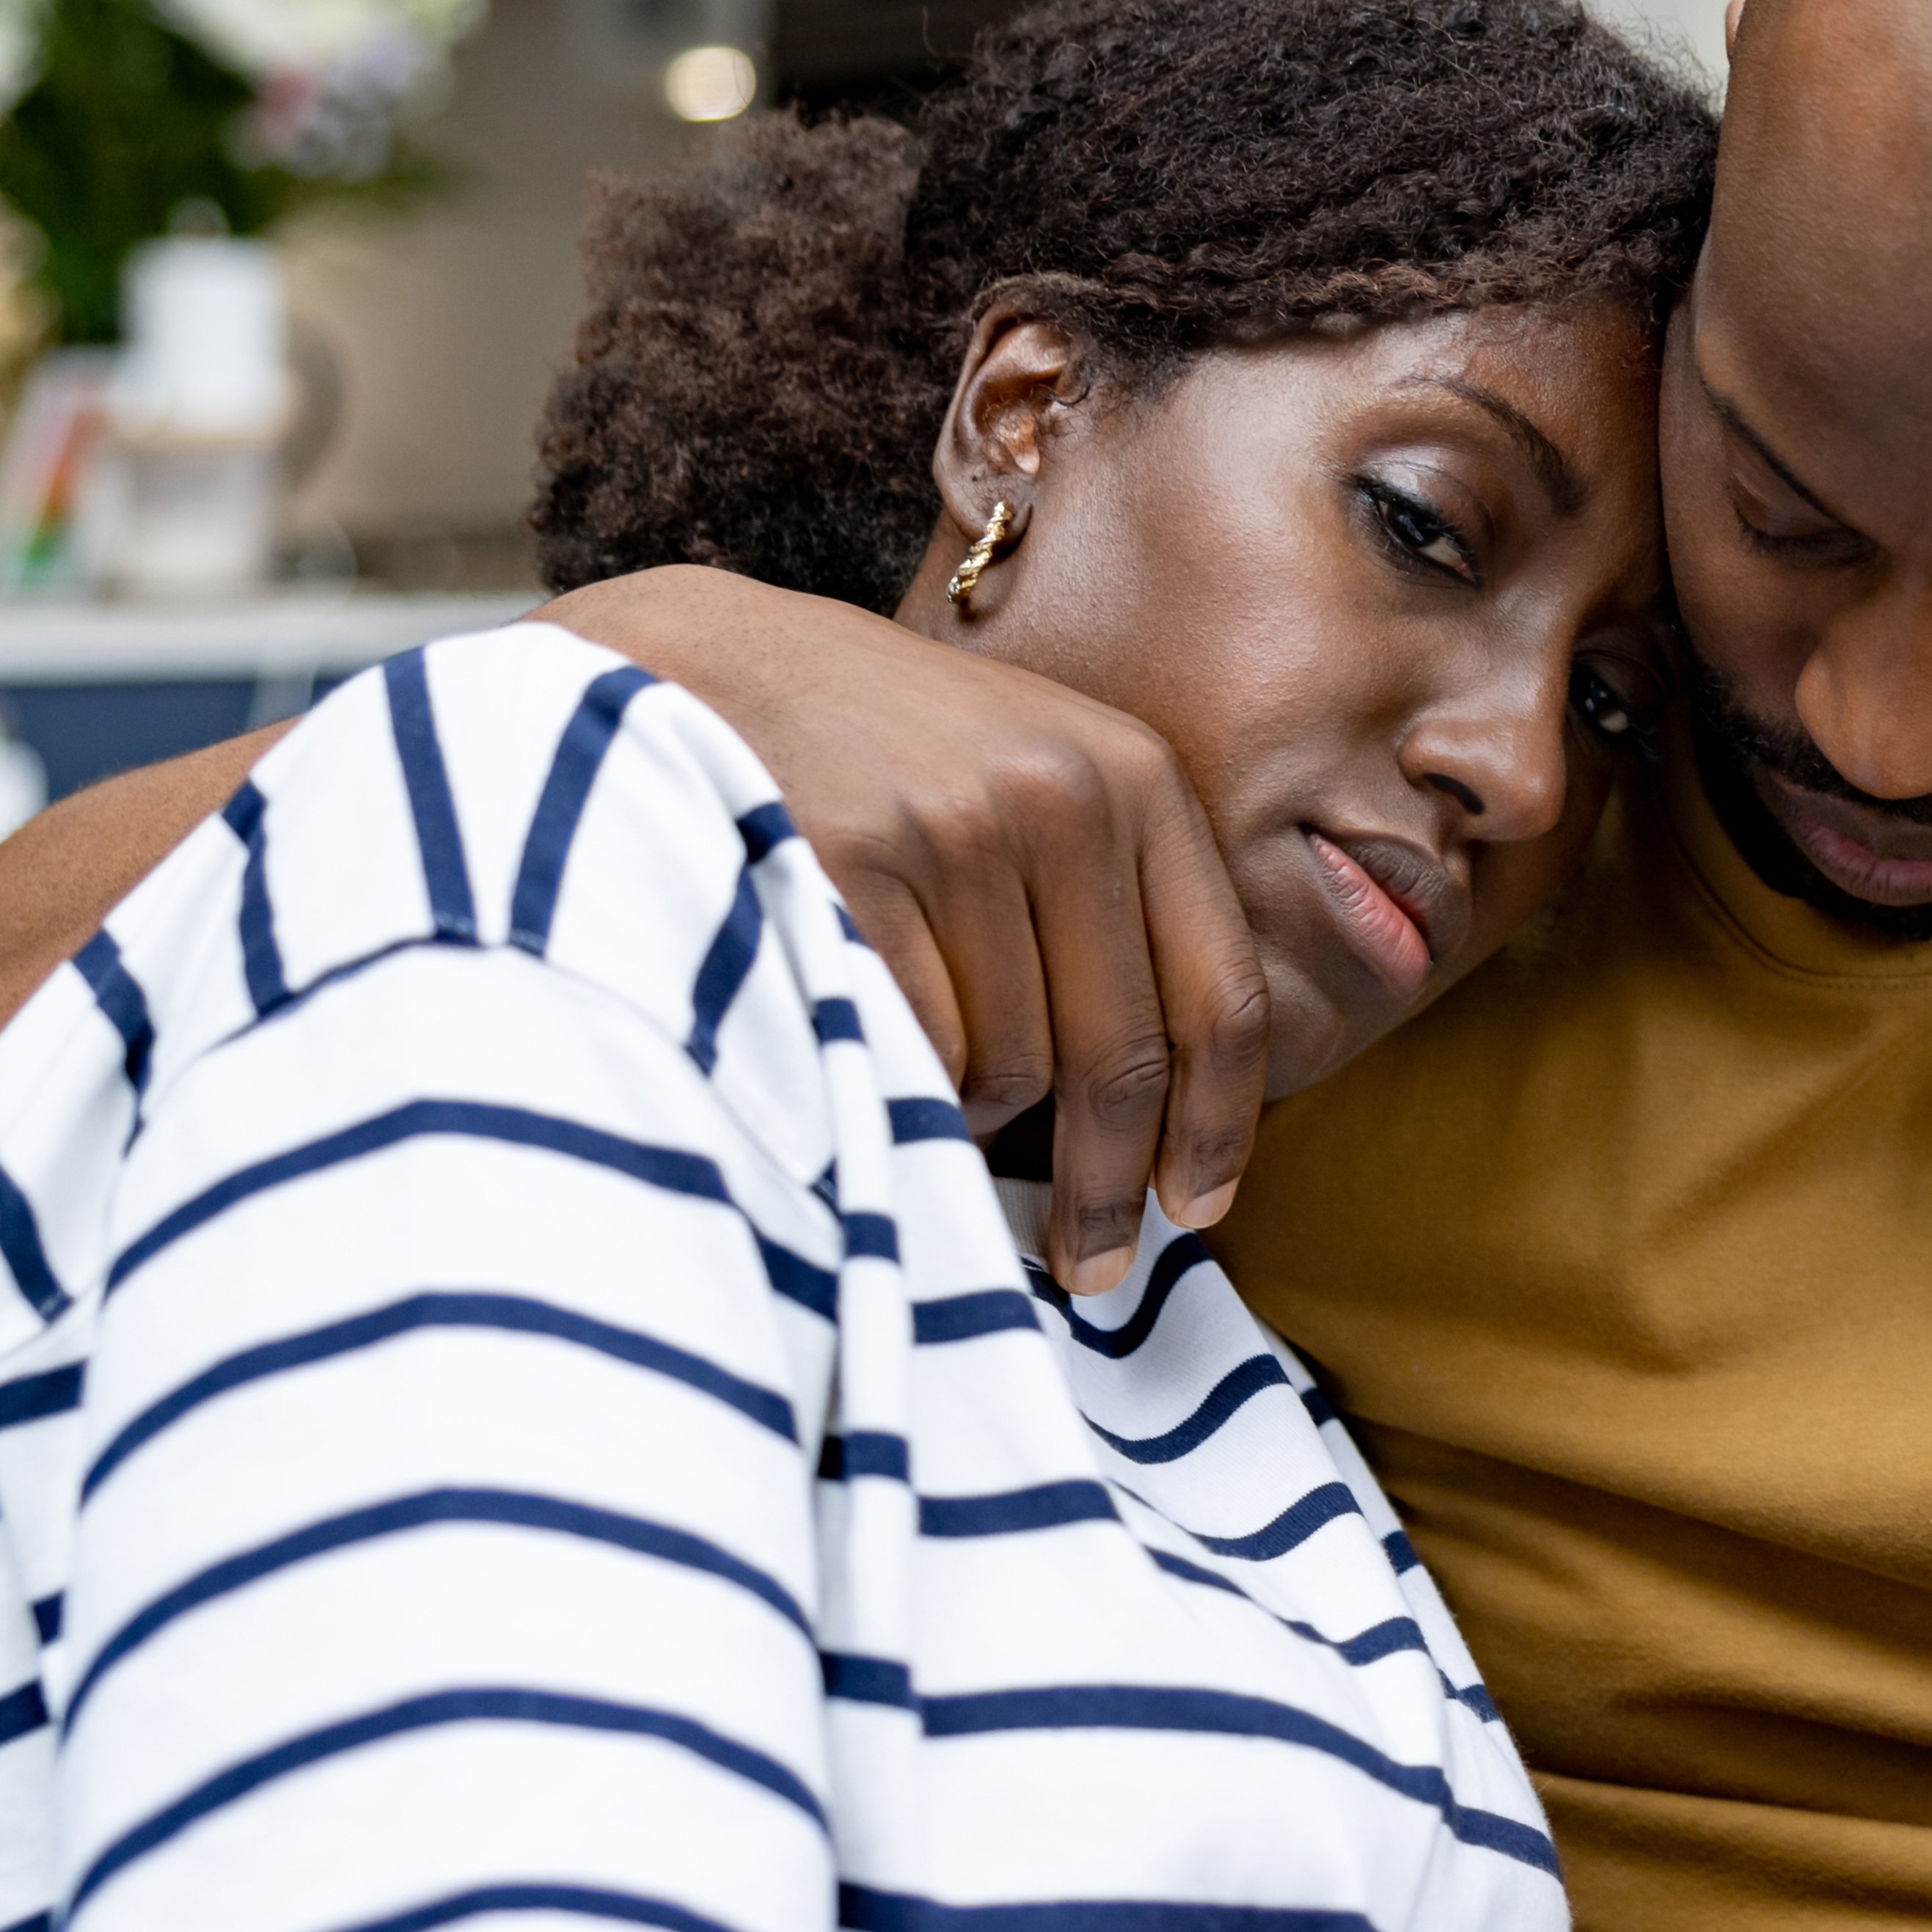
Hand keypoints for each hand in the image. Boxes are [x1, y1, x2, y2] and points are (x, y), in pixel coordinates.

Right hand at [536, 566, 1270, 1289]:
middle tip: (1092, 1265)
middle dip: (1111, 1186)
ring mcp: (958, 828)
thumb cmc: (886, 760)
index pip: (1220, 993)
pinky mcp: (855, 860)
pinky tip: (876, 1049)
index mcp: (1135, 778)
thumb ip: (1113, 906)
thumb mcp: (1034, 784)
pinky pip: (919, 1045)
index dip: (1216, 1127)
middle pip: (1123, 1056)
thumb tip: (1169, 1115)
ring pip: (1014, 1066)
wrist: (711, 666)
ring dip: (981, 1115)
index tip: (1199, 1209)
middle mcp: (1064, 796)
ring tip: (936, 1083)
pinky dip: (907, 1079)